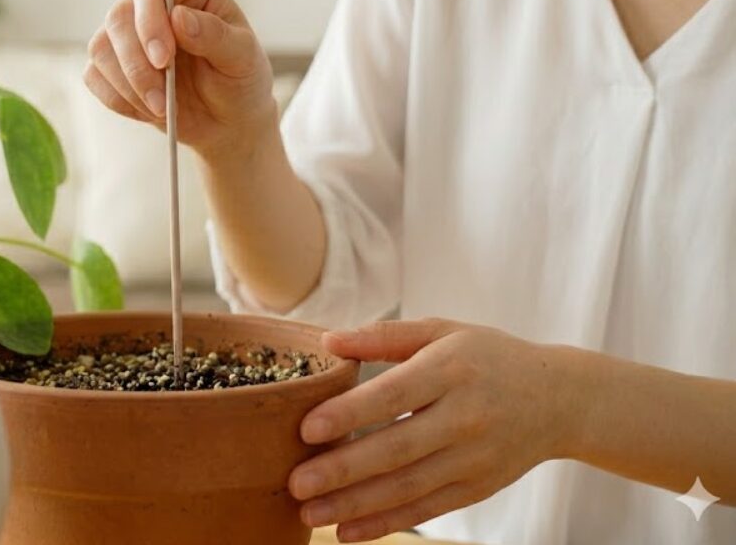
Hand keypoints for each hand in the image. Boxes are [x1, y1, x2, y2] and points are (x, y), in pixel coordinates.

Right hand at [84, 0, 276, 159]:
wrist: (227, 119)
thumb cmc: (240, 80)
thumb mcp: (242, 58)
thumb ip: (214, 35)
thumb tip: (178, 17)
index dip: (149, 18)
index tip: (163, 59)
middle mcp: (151, 2)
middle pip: (118, 17)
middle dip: (136, 63)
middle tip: (161, 99)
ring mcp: (128, 32)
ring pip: (101, 48)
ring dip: (128, 86)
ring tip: (161, 108)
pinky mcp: (112, 63)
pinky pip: (95, 76)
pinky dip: (119, 99)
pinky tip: (148, 110)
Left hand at [288, 319, 580, 541]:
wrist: (559, 398)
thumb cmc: (486, 357)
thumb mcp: (442, 331)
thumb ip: (384, 336)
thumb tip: (328, 340)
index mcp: (451, 370)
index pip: (393, 395)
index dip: (349, 414)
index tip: (306, 430)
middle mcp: (465, 417)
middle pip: (397, 449)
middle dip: (343, 470)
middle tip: (296, 483)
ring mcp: (474, 457)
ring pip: (408, 487)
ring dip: (355, 505)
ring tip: (309, 513)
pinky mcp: (478, 487)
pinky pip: (426, 509)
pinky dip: (386, 523)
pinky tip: (347, 531)